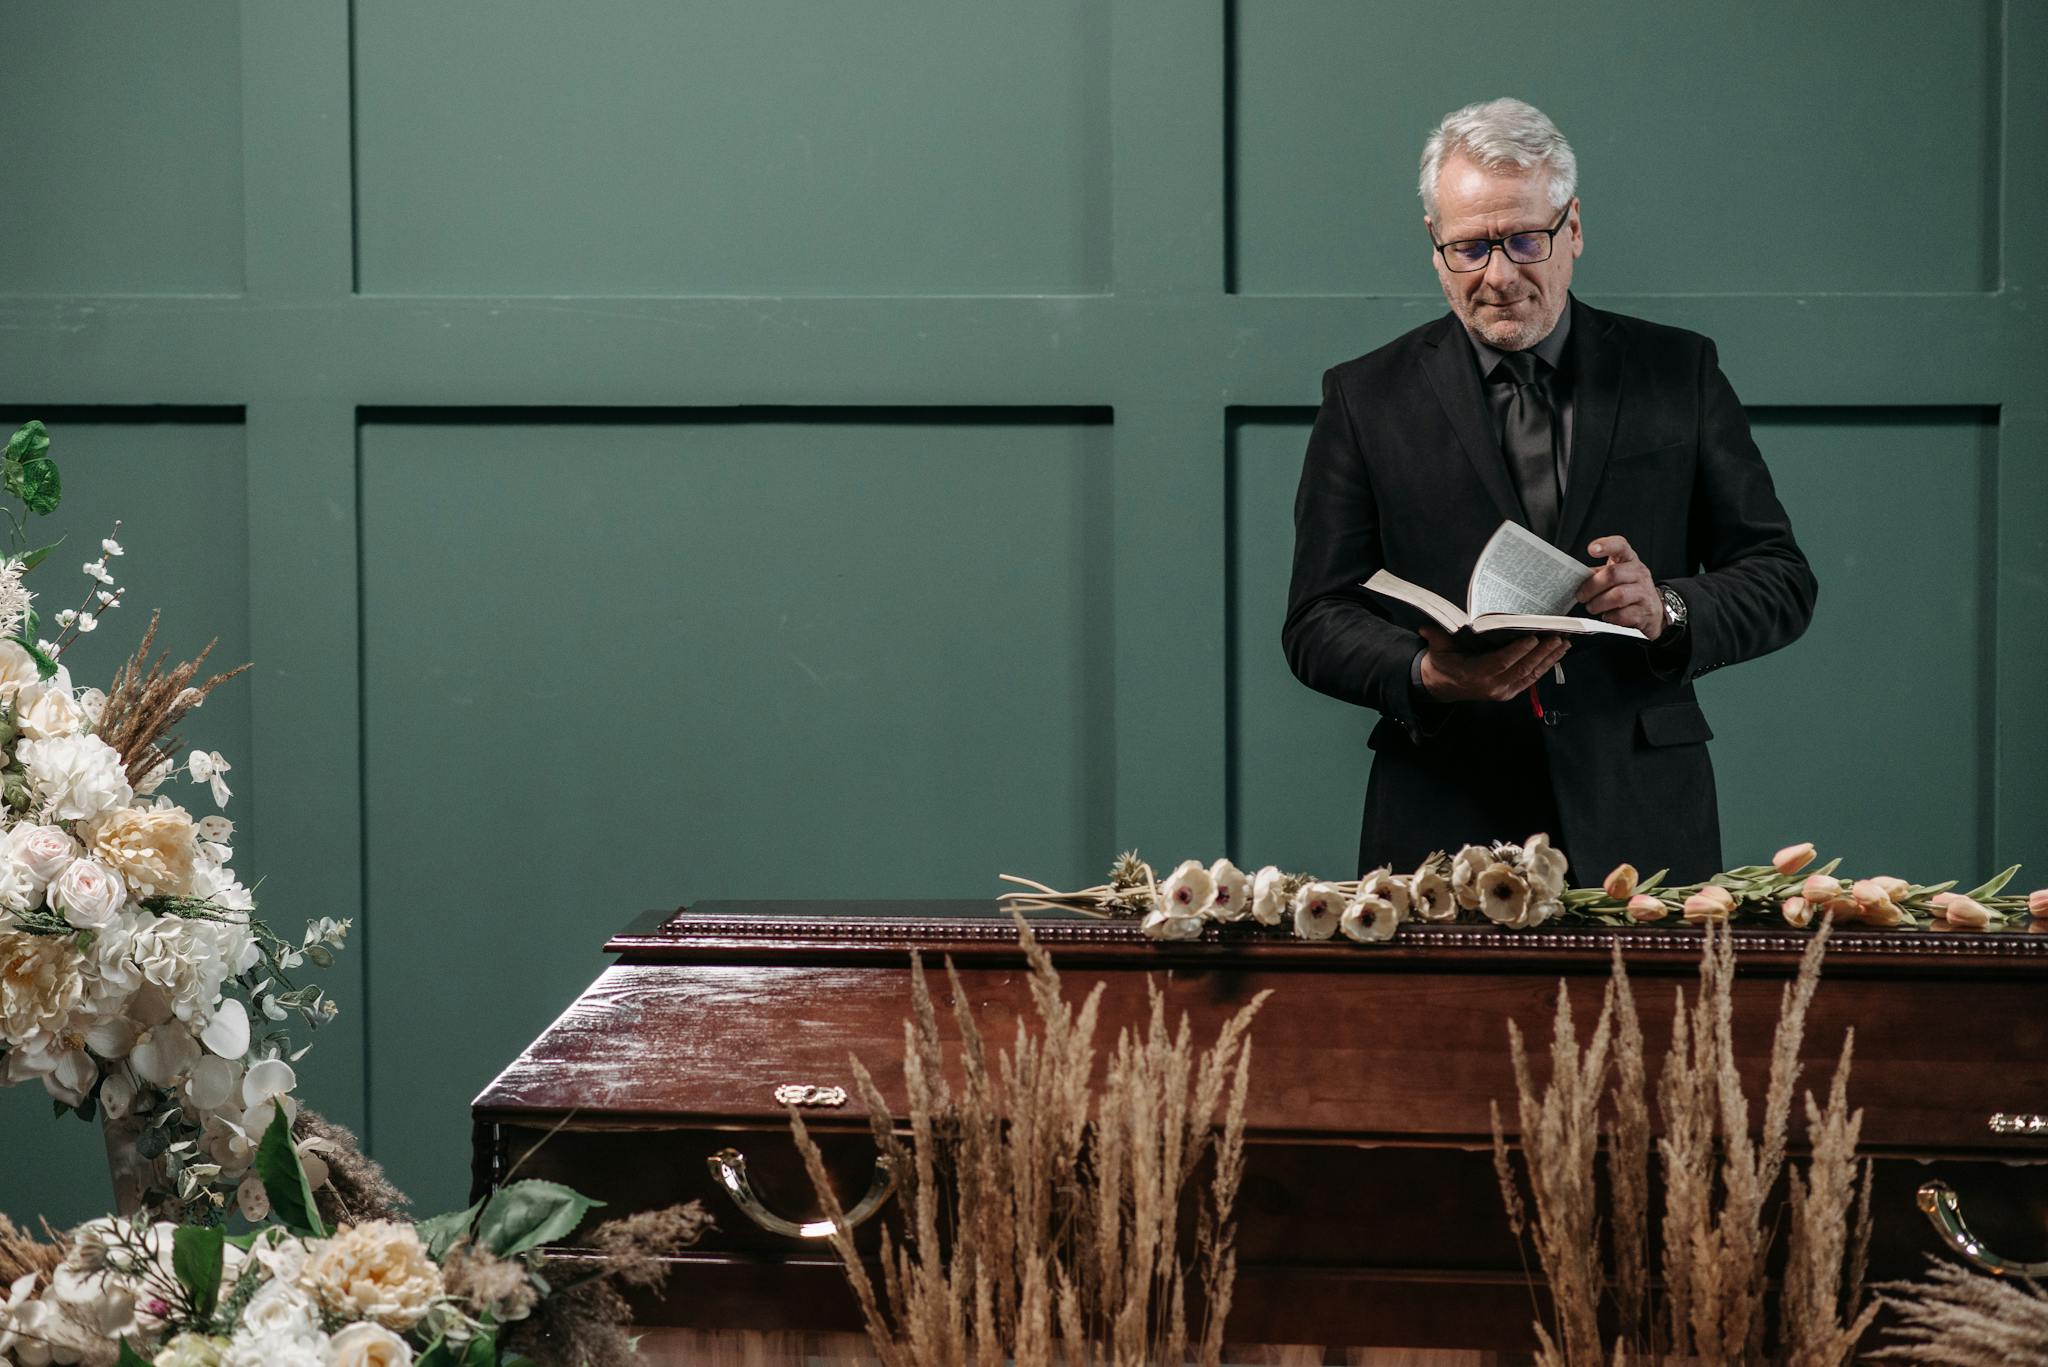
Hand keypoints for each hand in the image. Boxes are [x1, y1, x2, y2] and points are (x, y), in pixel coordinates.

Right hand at [1418, 626, 1568, 702]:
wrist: (1440, 687)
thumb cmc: (1441, 663)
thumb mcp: (1437, 648)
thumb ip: (1436, 636)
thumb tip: (1428, 626)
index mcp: (1475, 674)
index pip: (1502, 662)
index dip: (1519, 651)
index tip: (1533, 637)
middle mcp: (1492, 686)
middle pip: (1522, 668)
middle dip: (1543, 652)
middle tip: (1558, 636)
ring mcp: (1503, 692)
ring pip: (1531, 675)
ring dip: (1549, 659)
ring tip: (1564, 644)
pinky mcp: (1509, 693)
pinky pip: (1530, 680)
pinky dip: (1544, 667)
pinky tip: (1555, 656)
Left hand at [1576, 535, 1662, 638]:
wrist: (1653, 609)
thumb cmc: (1628, 588)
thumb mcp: (1616, 575)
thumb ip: (1598, 574)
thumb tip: (1574, 579)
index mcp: (1629, 559)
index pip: (1620, 546)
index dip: (1606, 545)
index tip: (1591, 549)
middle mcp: (1639, 573)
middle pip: (1613, 574)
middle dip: (1591, 587)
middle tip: (1581, 596)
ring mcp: (1644, 592)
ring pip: (1617, 596)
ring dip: (1598, 603)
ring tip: (1592, 607)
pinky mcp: (1644, 612)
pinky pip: (1622, 615)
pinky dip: (1609, 617)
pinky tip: (1607, 615)